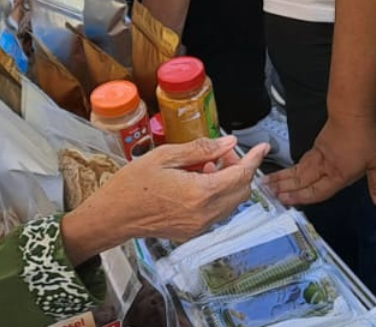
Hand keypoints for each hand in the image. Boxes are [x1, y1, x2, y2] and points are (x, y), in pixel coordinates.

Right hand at [61, 136, 267, 259]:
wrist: (113, 217)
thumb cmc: (132, 185)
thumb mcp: (165, 156)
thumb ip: (201, 149)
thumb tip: (228, 143)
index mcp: (200, 193)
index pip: (241, 175)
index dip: (254, 159)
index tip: (262, 147)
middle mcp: (204, 214)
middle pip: (241, 191)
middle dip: (239, 169)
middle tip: (222, 152)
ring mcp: (199, 227)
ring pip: (231, 202)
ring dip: (228, 181)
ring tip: (206, 164)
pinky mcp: (192, 232)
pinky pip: (217, 212)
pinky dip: (217, 194)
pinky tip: (198, 180)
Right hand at [266, 114, 375, 207]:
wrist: (352, 111)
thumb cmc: (365, 136)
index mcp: (337, 175)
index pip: (316, 191)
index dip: (300, 198)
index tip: (284, 201)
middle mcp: (323, 167)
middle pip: (300, 181)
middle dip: (283, 189)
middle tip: (265, 193)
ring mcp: (318, 155)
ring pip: (297, 170)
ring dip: (282, 178)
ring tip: (267, 183)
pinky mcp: (318, 145)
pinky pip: (301, 161)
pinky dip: (292, 168)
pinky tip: (289, 172)